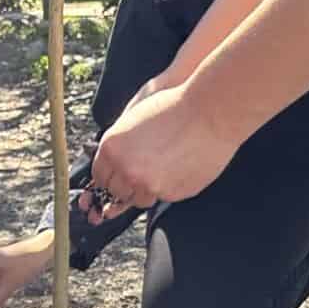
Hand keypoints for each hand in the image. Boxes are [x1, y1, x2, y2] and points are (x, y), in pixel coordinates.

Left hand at [84, 82, 237, 220]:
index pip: (99, 177)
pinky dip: (168, 187)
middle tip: (142, 171)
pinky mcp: (171, 193)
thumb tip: (112, 159)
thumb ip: (118, 142)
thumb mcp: (134, 117)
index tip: (118, 173)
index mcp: (111, 149)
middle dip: (126, 184)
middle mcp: (126, 170)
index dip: (110, 175)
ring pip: (139, 200)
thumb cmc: (175, 107)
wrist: (209, 112)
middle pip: (117, 192)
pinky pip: (163, 197)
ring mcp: (149, 185)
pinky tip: (178, 167)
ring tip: (163, 167)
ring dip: (147, 189)